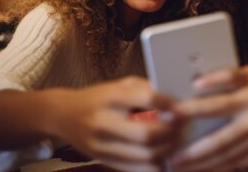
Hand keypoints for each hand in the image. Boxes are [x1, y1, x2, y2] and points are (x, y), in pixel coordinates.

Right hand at [50, 76, 182, 170]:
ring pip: (143, 155)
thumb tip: (175, 99)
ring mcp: (100, 145)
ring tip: (178, 142)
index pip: (145, 98)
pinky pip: (135, 168)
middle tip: (184, 128)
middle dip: (171, 132)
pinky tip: (164, 157)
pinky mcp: (102, 159)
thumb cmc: (98, 97)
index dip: (169, 103)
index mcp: (109, 97)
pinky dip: (154, 165)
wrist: (62, 115)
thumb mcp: (119, 85)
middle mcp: (103, 122)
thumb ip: (145, 89)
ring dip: (167, 151)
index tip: (184, 106)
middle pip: (146, 133)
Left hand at [170, 64, 247, 170]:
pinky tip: (199, 168)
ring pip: (227, 153)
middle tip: (170, 149)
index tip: (182, 100)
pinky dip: (216, 167)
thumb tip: (195, 84)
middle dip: (193, 144)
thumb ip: (229, 78)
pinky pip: (237, 161)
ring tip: (178, 164)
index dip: (209, 89)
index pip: (228, 84)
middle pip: (221, 134)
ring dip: (200, 162)